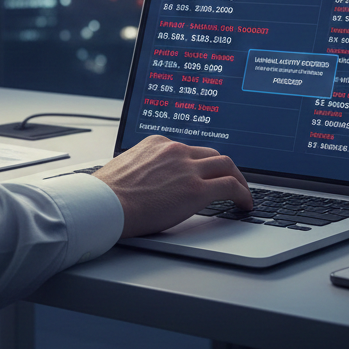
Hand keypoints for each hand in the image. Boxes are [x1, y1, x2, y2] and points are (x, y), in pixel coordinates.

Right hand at [93, 134, 252, 237]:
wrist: (103, 204)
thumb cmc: (107, 194)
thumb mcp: (126, 169)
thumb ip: (144, 169)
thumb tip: (147, 182)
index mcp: (157, 144)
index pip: (189, 149)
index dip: (201, 163)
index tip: (205, 172)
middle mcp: (175, 150)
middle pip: (211, 154)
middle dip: (224, 167)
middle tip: (230, 180)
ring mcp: (187, 168)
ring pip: (226, 165)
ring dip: (238, 178)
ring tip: (242, 192)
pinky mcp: (195, 189)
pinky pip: (230, 186)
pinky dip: (243, 194)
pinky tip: (245, 204)